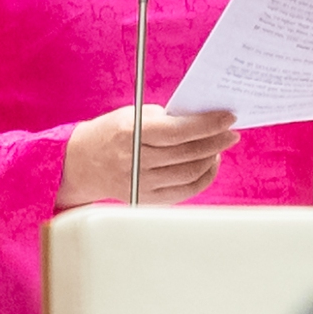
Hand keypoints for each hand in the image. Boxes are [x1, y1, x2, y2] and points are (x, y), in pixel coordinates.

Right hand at [56, 104, 238, 208]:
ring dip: (212, 157)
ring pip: (190, 173)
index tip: (227, 117)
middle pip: (188, 153)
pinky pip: (185, 191)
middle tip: (230, 131)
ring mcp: (141, 183)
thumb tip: (204, 119)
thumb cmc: (112, 132)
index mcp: (131, 133)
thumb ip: (167, 118)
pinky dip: (203, 177)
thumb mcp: (134, 115)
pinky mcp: (145, 198)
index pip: (180, 130)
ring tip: (220, 146)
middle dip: (216, 140)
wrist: (81, 163)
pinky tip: (209, 163)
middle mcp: (135, 160)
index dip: (209, 124)